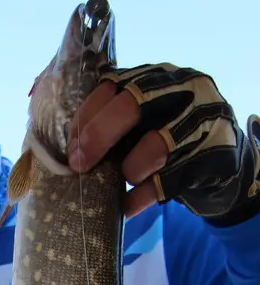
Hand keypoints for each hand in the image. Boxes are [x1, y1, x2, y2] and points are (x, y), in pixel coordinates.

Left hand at [67, 63, 259, 224]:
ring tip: (124, 180)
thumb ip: (110, 123)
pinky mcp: (212, 156)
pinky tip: (127, 207)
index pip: (113, 86)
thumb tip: (63, 138)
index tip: (70, 146)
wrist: (221, 165)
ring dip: (129, 170)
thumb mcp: (141, 123)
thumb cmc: (168, 142)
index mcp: (156, 77)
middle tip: (79, 165)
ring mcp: (201, 122)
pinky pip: (167, 182)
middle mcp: (181, 90)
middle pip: (132, 105)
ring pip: (154, 146)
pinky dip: (141, 198)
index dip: (86, 117)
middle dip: (98, 136)